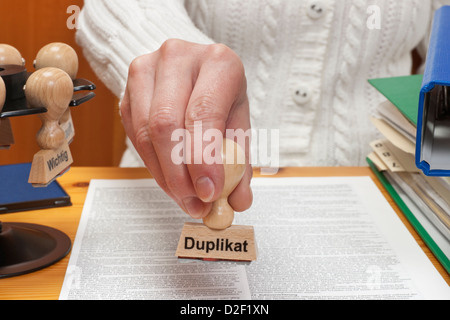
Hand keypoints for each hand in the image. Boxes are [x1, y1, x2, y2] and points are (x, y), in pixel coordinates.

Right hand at [120, 39, 252, 218]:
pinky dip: (152, 164)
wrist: (197, 73)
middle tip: (194, 202)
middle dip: (179, 174)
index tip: (208, 192)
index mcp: (218, 62)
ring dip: (164, 175)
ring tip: (184, 196)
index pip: (204, 112)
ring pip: (145, 131)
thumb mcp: (239, 125)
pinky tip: (169, 178)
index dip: (203, 158)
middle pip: (166, 123)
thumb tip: (237, 201)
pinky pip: (133, 134)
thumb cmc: (221, 97)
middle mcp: (179, 58)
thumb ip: (239, 165)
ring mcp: (148, 70)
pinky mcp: (128, 88)